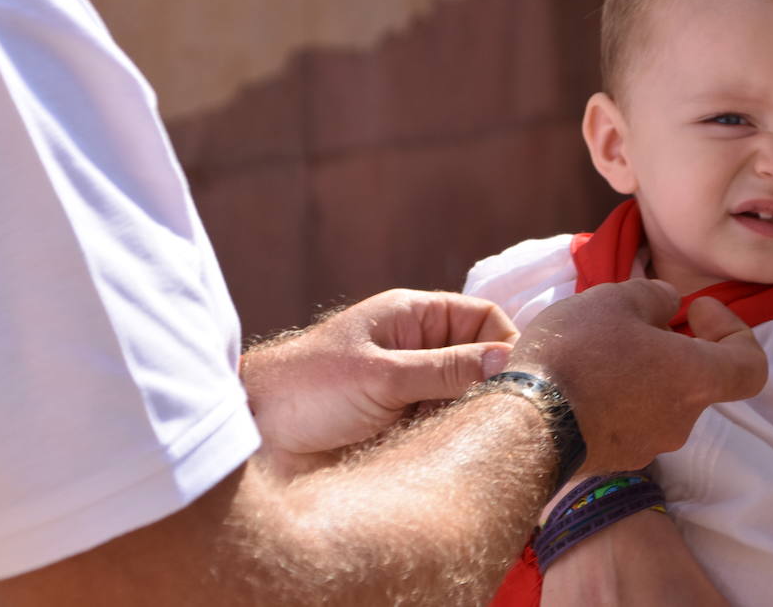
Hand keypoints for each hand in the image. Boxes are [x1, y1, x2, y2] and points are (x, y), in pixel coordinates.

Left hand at [242, 289, 517, 471]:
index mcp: (414, 318)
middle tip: (515, 418)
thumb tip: (509, 360)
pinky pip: (445, 429)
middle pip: (481, 361)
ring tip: (489, 441)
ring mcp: (412, 391)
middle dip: (498, 385)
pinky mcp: (403, 428)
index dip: (508, 343)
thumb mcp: (381, 375)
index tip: (522, 379)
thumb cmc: (305, 389)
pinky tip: (463, 456)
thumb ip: (445, 369)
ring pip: (467, 399)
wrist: (250, 436)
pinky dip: (457, 441)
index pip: (483, 319)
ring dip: (477, 418)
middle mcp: (418, 350)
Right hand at [507, 280, 766, 472]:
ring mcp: (649, 445)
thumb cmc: (577, 353)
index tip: (696, 311)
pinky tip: (581, 376)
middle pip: (696, 378)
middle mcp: (682, 419)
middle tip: (633, 319)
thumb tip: (667, 305)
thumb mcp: (616, 298)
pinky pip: (629, 420)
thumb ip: (655, 296)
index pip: (751, 366)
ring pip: (660, 398)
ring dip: (642, 370)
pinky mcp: (616, 459)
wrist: (523, 424)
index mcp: (695, 379)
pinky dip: (618, 396)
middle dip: (673, 345)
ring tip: (596, 345)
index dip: (734, 331)